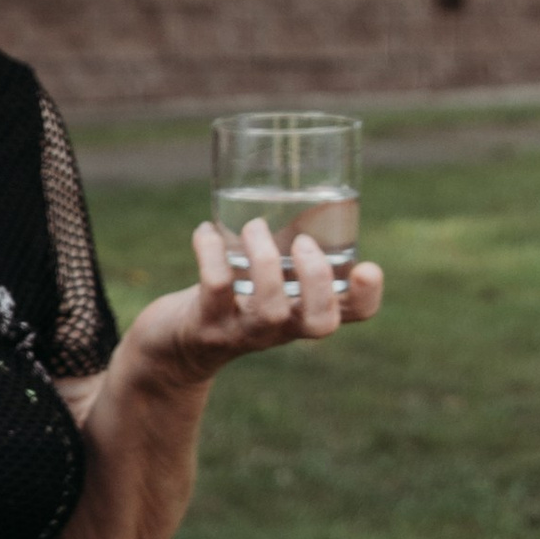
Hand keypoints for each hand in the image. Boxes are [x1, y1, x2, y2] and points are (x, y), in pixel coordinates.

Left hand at [126, 222, 384, 385]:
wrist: (173, 346)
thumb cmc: (229, 299)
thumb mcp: (265, 278)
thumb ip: (287, 250)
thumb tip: (307, 192)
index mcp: (303, 312)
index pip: (354, 315)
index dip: (367, 295)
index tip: (366, 266)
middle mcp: (280, 329)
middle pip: (319, 322)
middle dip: (317, 278)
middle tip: (300, 242)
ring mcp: (243, 332)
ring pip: (269, 308)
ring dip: (264, 260)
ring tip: (255, 226)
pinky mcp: (205, 327)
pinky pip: (215, 289)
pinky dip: (211, 252)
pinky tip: (207, 231)